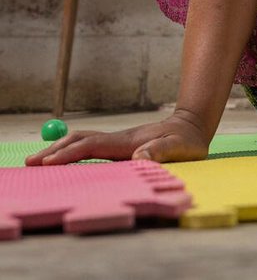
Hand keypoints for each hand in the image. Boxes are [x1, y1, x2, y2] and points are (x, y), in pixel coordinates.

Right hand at [24, 110, 210, 165]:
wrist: (192, 126)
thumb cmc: (188, 140)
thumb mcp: (180, 147)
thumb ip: (161, 151)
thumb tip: (138, 157)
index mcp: (128, 142)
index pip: (92, 146)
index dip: (70, 154)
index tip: (49, 163)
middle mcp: (118, 140)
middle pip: (80, 140)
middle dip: (55, 150)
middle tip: (31, 162)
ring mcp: (118, 142)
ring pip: (83, 141)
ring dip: (61, 149)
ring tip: (40, 160)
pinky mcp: (120, 146)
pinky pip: (91, 146)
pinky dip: (72, 150)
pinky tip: (65, 158)